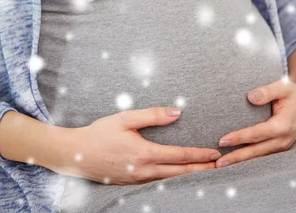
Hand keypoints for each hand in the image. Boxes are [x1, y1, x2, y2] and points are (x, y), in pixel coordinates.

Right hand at [53, 107, 221, 184]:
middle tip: (219, 167)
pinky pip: (158, 182)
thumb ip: (152, 115)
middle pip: (180, 173)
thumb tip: (177, 112)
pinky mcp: (132, 183)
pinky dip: (173, 179)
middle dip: (201, 169)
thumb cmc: (100, 133)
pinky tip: (178, 175)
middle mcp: (144, 171)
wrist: (76, 154)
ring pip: (170, 180)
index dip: (199, 155)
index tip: (215, 153)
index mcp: (145, 154)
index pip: (180, 156)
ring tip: (204, 171)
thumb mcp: (125, 118)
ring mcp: (138, 180)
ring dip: (189, 175)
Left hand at [214, 77, 295, 167]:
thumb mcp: (283, 87)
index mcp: (283, 125)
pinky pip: (262, 155)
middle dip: (236, 157)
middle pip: (256, 151)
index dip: (239, 138)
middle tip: (218, 163)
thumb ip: (267, 91)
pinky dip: (248, 159)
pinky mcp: (278, 148)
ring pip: (259, 156)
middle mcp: (283, 140)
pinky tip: (234, 161)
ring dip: (240, 161)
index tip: (222, 140)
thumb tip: (250, 97)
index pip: (257, 134)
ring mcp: (282, 146)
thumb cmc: (293, 94)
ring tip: (221, 166)